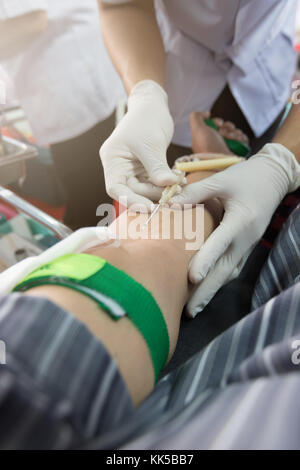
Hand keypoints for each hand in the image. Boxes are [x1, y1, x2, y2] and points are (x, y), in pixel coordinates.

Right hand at [100, 80, 181, 210]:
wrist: (153, 105)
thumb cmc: (146, 118)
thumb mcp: (151, 143)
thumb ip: (157, 167)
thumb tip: (166, 186)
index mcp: (112, 160)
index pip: (116, 188)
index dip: (131, 201)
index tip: (150, 207)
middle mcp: (119, 167)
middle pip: (132, 191)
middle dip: (153, 194)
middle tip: (173, 193)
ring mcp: (132, 170)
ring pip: (145, 189)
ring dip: (162, 190)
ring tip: (179, 184)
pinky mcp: (144, 170)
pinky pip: (153, 183)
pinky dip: (165, 184)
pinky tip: (178, 180)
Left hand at [171, 144, 299, 316]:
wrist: (273, 180)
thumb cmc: (246, 178)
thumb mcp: (222, 180)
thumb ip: (195, 192)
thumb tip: (168, 205)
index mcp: (240, 221)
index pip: (221, 244)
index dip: (206, 261)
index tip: (193, 278)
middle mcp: (245, 239)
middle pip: (224, 270)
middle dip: (207, 291)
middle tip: (189, 311)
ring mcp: (247, 246)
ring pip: (228, 273)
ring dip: (212, 291)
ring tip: (193, 308)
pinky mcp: (245, 248)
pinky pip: (232, 269)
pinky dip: (219, 281)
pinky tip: (205, 292)